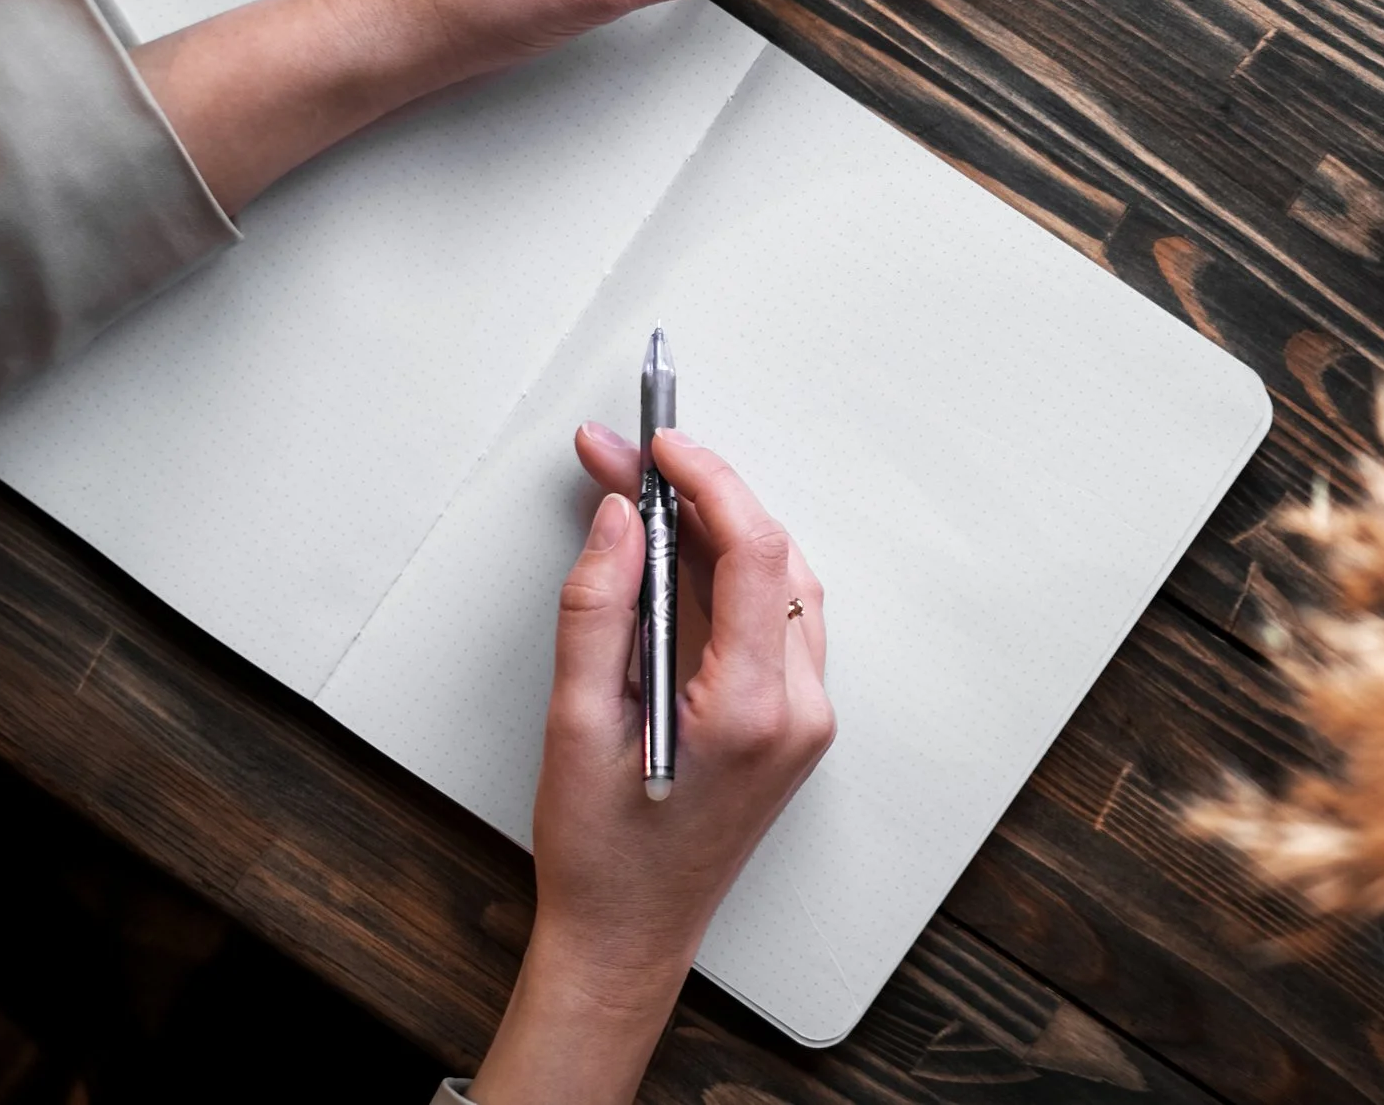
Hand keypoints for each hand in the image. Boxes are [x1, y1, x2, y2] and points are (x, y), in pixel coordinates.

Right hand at [470, 428, 831, 1104]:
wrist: (631, 938)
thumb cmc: (602, 852)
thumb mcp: (575, 725)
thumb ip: (599, 610)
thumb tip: (624, 516)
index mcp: (754, 710)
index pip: (755, 553)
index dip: (709, 482)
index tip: (657, 445)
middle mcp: (800, 709)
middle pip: (772, 557)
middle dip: (702, 496)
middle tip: (625, 460)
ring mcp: (808, 716)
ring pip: (782, 581)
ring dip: (719, 529)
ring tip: (642, 496)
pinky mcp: (796, 721)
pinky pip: (777, 618)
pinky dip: (731, 574)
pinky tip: (676, 553)